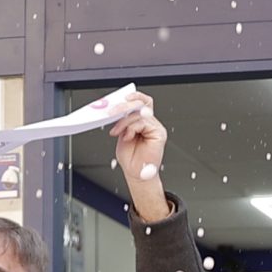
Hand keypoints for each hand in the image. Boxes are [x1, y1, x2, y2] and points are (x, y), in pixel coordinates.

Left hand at [111, 91, 169, 220]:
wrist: (136, 175)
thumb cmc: (130, 158)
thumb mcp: (122, 134)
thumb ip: (123, 121)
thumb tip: (116, 109)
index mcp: (143, 121)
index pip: (141, 101)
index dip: (132, 96)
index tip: (119, 97)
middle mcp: (151, 122)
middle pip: (141, 103)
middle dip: (124, 105)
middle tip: (112, 111)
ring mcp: (156, 127)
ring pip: (140, 113)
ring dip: (124, 121)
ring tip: (117, 131)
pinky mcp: (159, 134)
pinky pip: (143, 122)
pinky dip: (131, 128)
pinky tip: (127, 137)